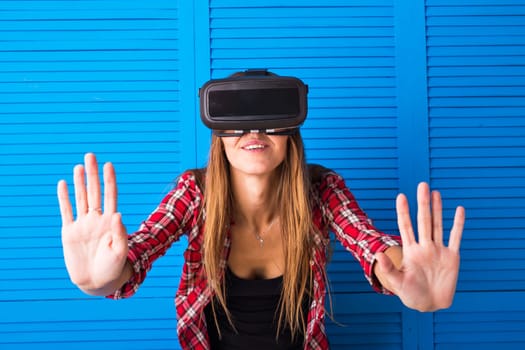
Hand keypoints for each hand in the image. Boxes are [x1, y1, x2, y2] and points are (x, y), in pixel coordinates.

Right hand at [57, 153, 128, 294]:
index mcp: (111, 222)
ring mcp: (83, 224)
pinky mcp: (69, 232)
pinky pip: (66, 212)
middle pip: (95, 192)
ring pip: (81, 198)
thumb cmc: (114, 267)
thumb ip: (120, 233)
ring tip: (79, 166)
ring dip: (79, 183)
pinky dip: (64, 198)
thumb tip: (118, 214)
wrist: (98, 281)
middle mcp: (97, 219)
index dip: (109, 180)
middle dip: (93, 174)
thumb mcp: (120, 252)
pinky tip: (63, 184)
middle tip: (91, 155)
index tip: (109, 165)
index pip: (111, 195)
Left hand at [374, 182, 464, 311]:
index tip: (401, 196)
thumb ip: (389, 269)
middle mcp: (424, 246)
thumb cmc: (411, 294)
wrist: (429, 304)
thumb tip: (378, 255)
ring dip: (437, 209)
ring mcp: (438, 250)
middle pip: (423, 221)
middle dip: (422, 203)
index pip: (405, 226)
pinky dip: (458, 224)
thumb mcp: (397, 282)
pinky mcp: (452, 257)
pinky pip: (455, 237)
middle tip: (422, 185)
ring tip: (435, 192)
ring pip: (437, 225)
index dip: (403, 212)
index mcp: (410, 250)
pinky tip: (459, 210)